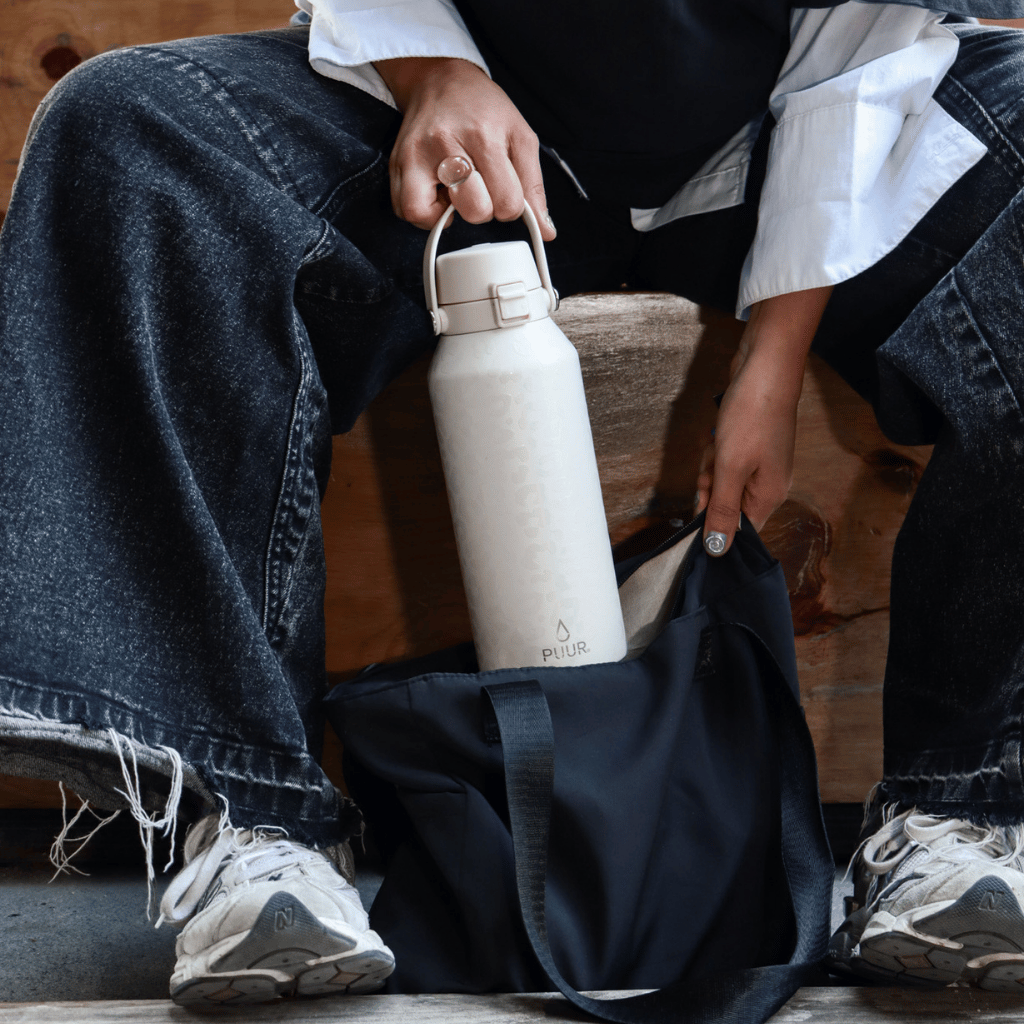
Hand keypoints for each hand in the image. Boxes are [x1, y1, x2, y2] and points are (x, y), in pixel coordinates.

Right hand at [374, 57, 554, 239]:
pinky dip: (423, 214)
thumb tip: (546, 231)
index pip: (507, 203)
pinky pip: (406, 211)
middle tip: (479, 187)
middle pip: (473, 211)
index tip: (503, 189)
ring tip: (455, 193)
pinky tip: (437, 194)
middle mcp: (445, 144)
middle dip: (482, 208)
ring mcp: (415, 154)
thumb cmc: (483, 109)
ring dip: (447, 215)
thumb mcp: (520, 137)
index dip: (509, 206)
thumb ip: (534, 186)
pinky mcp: (396, 163)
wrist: (441, 80)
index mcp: (484, 137)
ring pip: (428, 216)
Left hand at [695, 286, 832, 554]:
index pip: (741, 531)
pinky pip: (721, 458)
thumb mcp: (731, 468)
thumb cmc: (752, 415)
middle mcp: (767, 483)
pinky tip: (718, 428)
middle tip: (713, 464)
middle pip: (725, 504)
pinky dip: (714, 447)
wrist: (764, 363)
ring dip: (710, 463)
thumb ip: (723, 511)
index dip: (716, 528)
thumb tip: (719, 550)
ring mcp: (757, 461)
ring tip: (718, 440)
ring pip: (719, 479)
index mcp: (769, 495)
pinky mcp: (747, 442)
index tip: (701, 509)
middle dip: (710, 485)